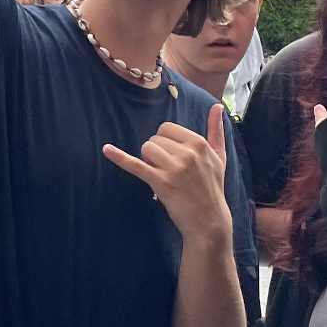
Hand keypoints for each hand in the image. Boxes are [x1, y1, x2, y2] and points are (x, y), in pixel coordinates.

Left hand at [103, 104, 229, 241]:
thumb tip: (217, 106)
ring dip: (147, 160)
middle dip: (156, 152)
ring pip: (146, 149)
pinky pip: (136, 165)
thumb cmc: (212, 187)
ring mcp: (174, 168)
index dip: (164, 141)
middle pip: (155, 138)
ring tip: (159, 173)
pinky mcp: (161, 183)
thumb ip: (216, 130)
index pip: (167, 128)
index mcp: (199, 143)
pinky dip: (120, 157)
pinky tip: (106, 150)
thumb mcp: (219, 157)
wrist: (209, 220)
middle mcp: (187, 153)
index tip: (171, 155)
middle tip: (167, 169)